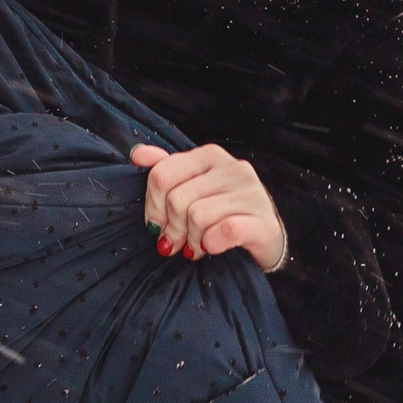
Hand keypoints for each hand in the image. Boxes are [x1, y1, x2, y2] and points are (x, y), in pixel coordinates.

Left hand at [130, 143, 286, 273]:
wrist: (264, 238)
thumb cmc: (222, 212)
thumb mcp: (192, 187)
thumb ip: (165, 169)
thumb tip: (138, 155)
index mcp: (210, 155)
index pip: (161, 175)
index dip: (153, 206)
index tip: (157, 224)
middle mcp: (234, 168)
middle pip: (176, 199)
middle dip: (171, 227)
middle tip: (177, 241)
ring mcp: (252, 194)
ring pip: (197, 217)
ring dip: (192, 239)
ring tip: (197, 245)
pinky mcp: (264, 222)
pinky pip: (224, 232)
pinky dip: (211, 244)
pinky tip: (212, 247)